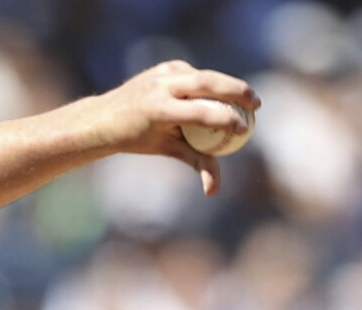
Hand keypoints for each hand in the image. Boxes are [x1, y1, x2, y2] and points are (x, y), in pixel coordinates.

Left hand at [85, 60, 259, 195]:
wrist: (104, 116)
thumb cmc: (139, 139)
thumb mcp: (166, 149)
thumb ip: (194, 162)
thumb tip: (214, 190)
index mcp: (158, 109)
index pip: (200, 112)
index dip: (226, 119)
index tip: (244, 128)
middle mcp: (161, 86)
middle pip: (208, 83)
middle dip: (237, 91)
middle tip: (257, 105)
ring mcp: (164, 72)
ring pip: (205, 76)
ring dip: (228, 86)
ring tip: (246, 101)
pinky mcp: (168, 66)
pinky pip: (197, 76)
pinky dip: (208, 86)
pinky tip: (215, 96)